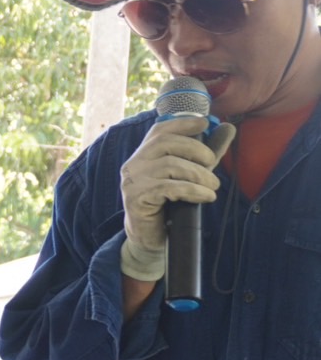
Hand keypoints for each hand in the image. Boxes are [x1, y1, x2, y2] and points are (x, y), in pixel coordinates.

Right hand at [119, 117, 233, 280]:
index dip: (182, 123)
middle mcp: (133, 164)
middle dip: (196, 149)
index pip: (159, 130)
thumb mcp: (189, 174)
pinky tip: (206, 197)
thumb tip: (227, 128)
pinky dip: (193, 190)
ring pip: (170, 165)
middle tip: (213, 163)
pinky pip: (169, 188)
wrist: (149, 237)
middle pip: (165, 143)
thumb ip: (207, 153)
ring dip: (199, 174)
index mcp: (143, 155)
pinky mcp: (136, 198)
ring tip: (213, 186)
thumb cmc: (169, 204)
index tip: (204, 123)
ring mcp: (132, 181)